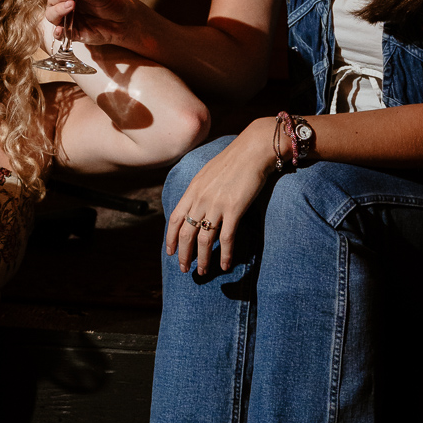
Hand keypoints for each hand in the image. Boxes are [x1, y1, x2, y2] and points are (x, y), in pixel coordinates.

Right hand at [45, 0, 143, 50]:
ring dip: (58, 10)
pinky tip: (60, 30)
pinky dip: (58, 32)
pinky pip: (60, 34)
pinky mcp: (73, 32)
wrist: (124, 22)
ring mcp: (68, 18)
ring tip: (70, 6)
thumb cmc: (113, 5)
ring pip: (52, 15)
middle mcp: (66, 2)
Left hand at [166, 119, 277, 275]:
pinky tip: (226, 265)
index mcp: (192, 189)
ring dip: (203, 259)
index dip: (170, 238)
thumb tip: (195, 205)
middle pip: (186, 233)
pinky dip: (226, 254)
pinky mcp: (234, 209)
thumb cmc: (233, 160)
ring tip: (203, 272)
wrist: (252, 150)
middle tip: (185, 269)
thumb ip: (199, 190)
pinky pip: (226, 238)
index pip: (174, 218)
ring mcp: (216, 204)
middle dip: (183, 254)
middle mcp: (200, 198)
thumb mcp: (207, 173)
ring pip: (204, 240)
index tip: (169, 252)